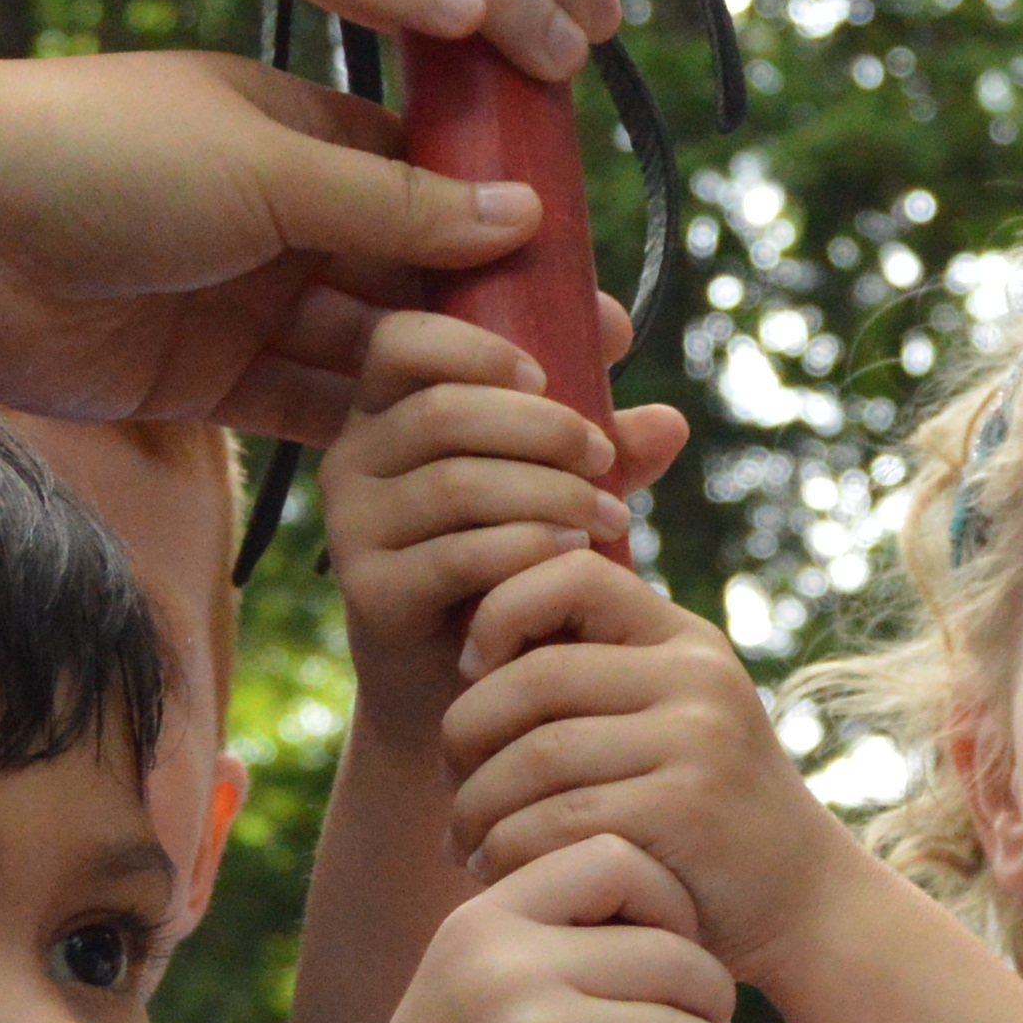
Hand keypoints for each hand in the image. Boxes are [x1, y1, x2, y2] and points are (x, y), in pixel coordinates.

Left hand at [0, 47, 537, 439]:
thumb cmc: (96, 154)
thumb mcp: (263, 163)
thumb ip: (390, 201)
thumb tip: (521, 213)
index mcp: (296, 128)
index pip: (428, 177)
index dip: (504, 226)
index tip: (583, 270)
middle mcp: (279, 213)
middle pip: (411, 272)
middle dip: (493, 319)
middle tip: (585, 366)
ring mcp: (243, 300)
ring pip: (370, 349)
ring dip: (447, 385)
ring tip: (537, 421)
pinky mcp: (204, 381)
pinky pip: (311, 411)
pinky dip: (376, 435)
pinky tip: (449, 458)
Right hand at [330, 305, 694, 685]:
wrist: (465, 680)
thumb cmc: (509, 560)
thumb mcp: (555, 486)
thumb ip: (600, 448)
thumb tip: (669, 421)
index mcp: (385, 410)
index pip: (401, 342)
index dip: (471, 347)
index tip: (545, 374)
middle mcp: (353, 460)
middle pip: (442, 413)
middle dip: (541, 429)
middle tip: (605, 460)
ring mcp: (352, 528)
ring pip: (455, 485)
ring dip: (548, 494)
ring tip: (608, 518)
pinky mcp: (370, 591)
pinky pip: (455, 556)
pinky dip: (525, 549)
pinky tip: (571, 556)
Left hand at [445, 550, 875, 981]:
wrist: (802, 905)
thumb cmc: (701, 816)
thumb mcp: (666, 724)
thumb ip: (594, 681)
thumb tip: (465, 649)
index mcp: (684, 640)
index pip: (572, 574)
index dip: (499, 611)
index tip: (471, 671)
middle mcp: (697, 677)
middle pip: (533, 679)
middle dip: (464, 736)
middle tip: (451, 787)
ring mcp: (698, 740)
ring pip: (534, 758)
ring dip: (475, 808)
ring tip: (464, 843)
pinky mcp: (687, 811)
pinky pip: (556, 821)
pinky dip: (506, 851)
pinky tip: (497, 871)